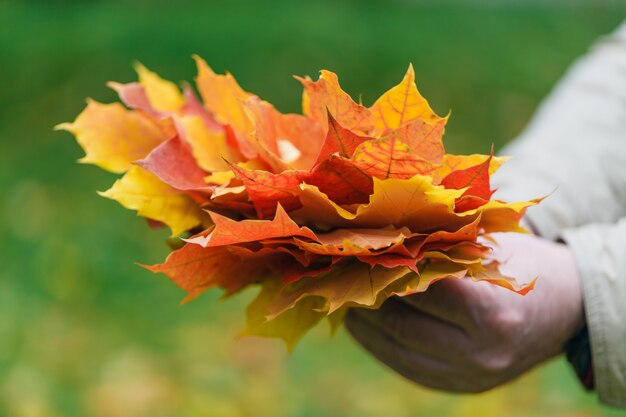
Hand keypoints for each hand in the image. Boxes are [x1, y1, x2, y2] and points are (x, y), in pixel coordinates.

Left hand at [345, 232, 583, 392]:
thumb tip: (378, 241)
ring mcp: (470, 376)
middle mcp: (479, 352)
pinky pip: (408, 366)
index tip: (356, 251)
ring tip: (344, 297)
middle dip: (366, 296)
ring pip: (397, 350)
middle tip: (340, 273)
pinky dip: (380, 345)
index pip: (417, 288)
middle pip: (401, 323)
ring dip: (365, 324)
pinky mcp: (461, 386)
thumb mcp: (487, 246)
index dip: (382, 267)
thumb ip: (438, 248)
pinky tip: (363, 324)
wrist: (564, 308)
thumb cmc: (521, 265)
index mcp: (489, 311)